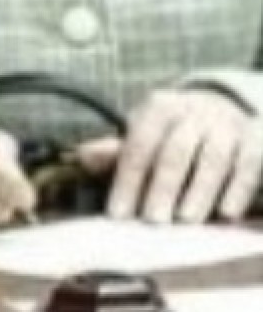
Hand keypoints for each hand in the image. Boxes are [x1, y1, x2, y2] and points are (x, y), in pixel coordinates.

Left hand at [78, 88, 262, 223]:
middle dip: (162, 187)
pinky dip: (238, 190)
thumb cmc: (174, 131)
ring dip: (199, 191)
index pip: (138, 145)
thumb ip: (117, 150)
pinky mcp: (255, 140)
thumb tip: (83, 157)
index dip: (127, 180)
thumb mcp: (144, 133)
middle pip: (175, 152)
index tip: (118, 214)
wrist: (223, 107)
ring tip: (186, 220)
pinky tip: (226, 214)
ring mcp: (226, 126)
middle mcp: (193, 113)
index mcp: (159, 108)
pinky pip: (249, 166)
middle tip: (152, 220)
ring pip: (213, 159)